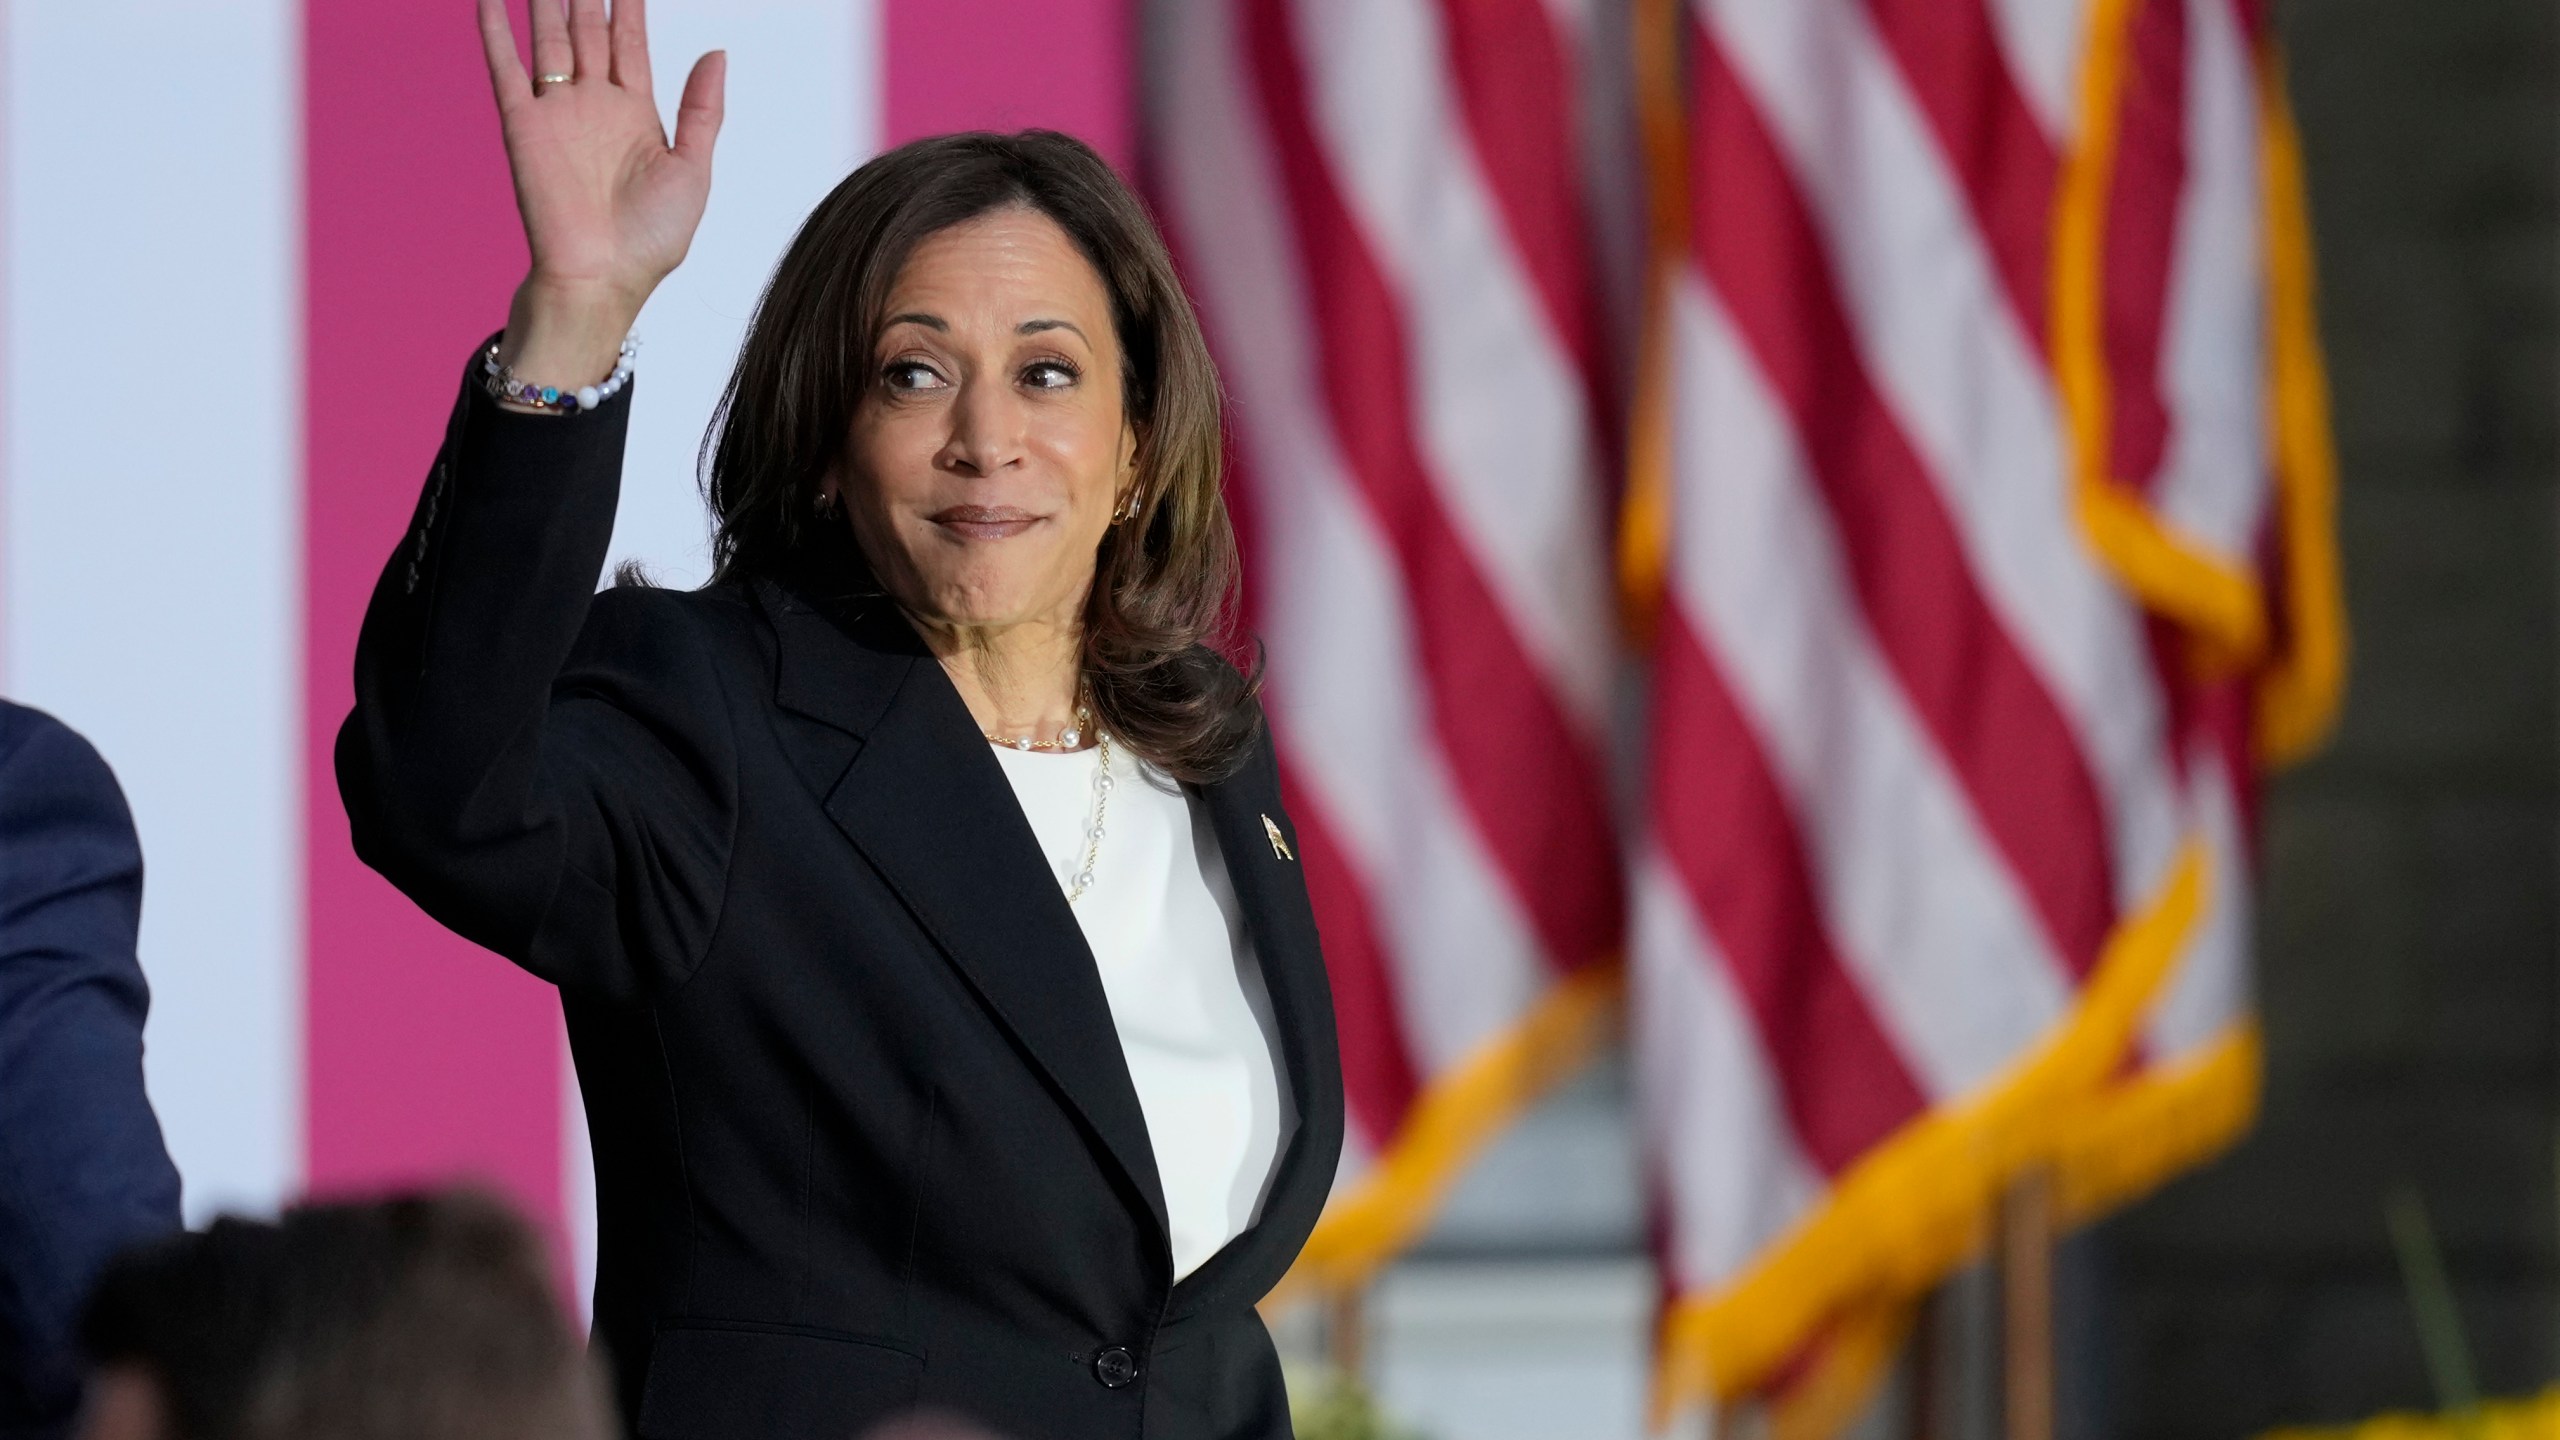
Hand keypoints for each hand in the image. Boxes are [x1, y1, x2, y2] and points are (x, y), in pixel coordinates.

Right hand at [478, 0, 724, 386]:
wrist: (601, 279)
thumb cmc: (650, 241)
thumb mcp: (693, 168)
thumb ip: (702, 109)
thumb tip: (717, 53)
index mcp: (636, 115)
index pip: (629, 42)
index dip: (628, 5)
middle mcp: (594, 107)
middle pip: (588, 31)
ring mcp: (557, 113)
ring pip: (549, 38)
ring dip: (546, 1)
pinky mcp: (523, 126)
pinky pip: (506, 67)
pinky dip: (496, 30)